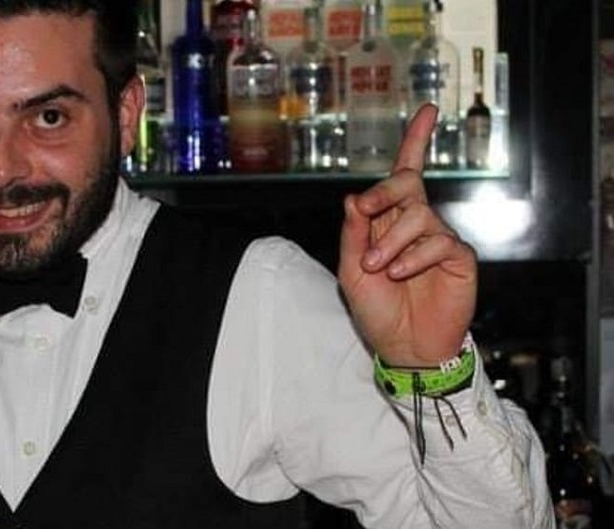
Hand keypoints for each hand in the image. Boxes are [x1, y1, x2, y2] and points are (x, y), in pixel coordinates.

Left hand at [337, 105, 476, 367]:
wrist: (402, 347)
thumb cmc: (376, 309)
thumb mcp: (351, 270)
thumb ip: (353, 233)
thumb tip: (352, 197)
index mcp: (389, 221)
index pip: (404, 174)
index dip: (416, 141)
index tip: (428, 110)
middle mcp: (416, 224)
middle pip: (407, 184)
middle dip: (385, 191)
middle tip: (366, 209)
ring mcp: (439, 239)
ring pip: (418, 215)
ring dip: (391, 241)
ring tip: (379, 269)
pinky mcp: (458, 258)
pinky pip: (438, 241)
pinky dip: (413, 257)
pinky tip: (399, 274)